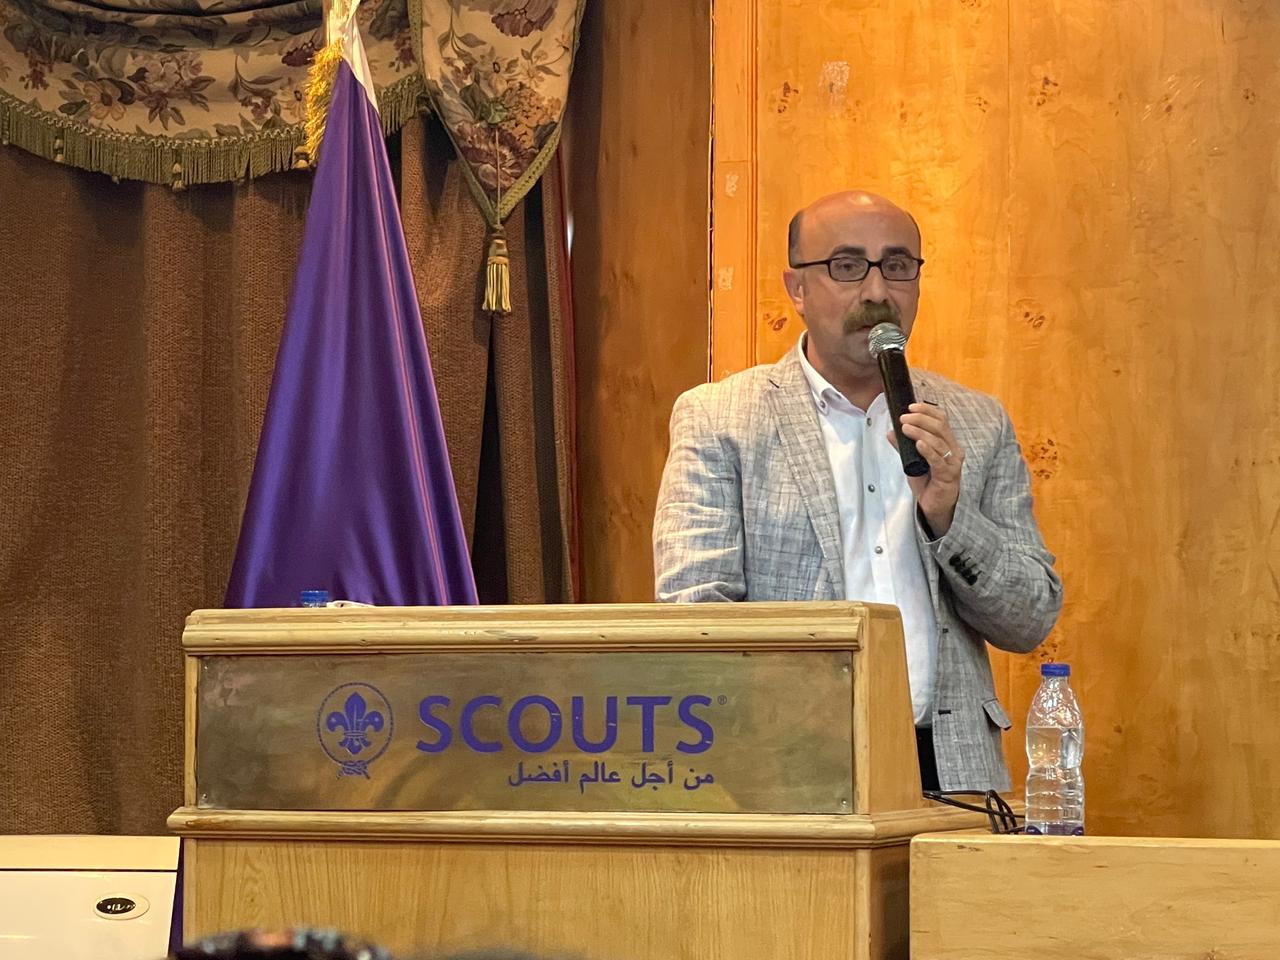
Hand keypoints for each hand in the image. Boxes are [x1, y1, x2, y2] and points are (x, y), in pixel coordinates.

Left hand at [887, 402, 962, 537]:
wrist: (934, 506)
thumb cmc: (927, 482)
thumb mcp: (912, 461)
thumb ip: (903, 447)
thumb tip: (890, 432)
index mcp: (948, 442)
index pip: (941, 419)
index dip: (927, 410)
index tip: (910, 406)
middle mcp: (954, 449)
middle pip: (940, 426)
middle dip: (920, 419)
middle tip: (903, 418)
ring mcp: (953, 462)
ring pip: (938, 440)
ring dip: (920, 432)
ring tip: (905, 428)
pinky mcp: (948, 475)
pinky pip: (938, 460)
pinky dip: (927, 450)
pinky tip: (918, 444)